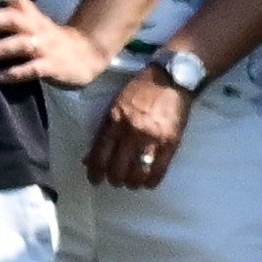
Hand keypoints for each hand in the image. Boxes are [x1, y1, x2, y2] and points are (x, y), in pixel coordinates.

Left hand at [0, 0, 108, 91]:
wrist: (85, 57)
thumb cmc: (47, 39)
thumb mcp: (32, 22)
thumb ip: (7, 17)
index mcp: (29, 11)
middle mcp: (36, 25)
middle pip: (12, 19)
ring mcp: (45, 47)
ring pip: (20, 45)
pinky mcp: (52, 67)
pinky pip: (33, 70)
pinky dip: (16, 73)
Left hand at [85, 60, 194, 184]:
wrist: (171, 78)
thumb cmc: (141, 90)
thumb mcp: (116, 105)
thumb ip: (105, 130)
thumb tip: (90, 157)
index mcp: (114, 120)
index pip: (100, 155)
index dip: (95, 172)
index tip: (95, 179)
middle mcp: (131, 131)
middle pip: (117, 169)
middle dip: (115, 179)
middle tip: (116, 180)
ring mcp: (151, 138)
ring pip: (137, 174)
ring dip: (132, 183)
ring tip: (132, 182)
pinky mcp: (170, 143)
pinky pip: (158, 171)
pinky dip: (151, 181)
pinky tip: (148, 183)